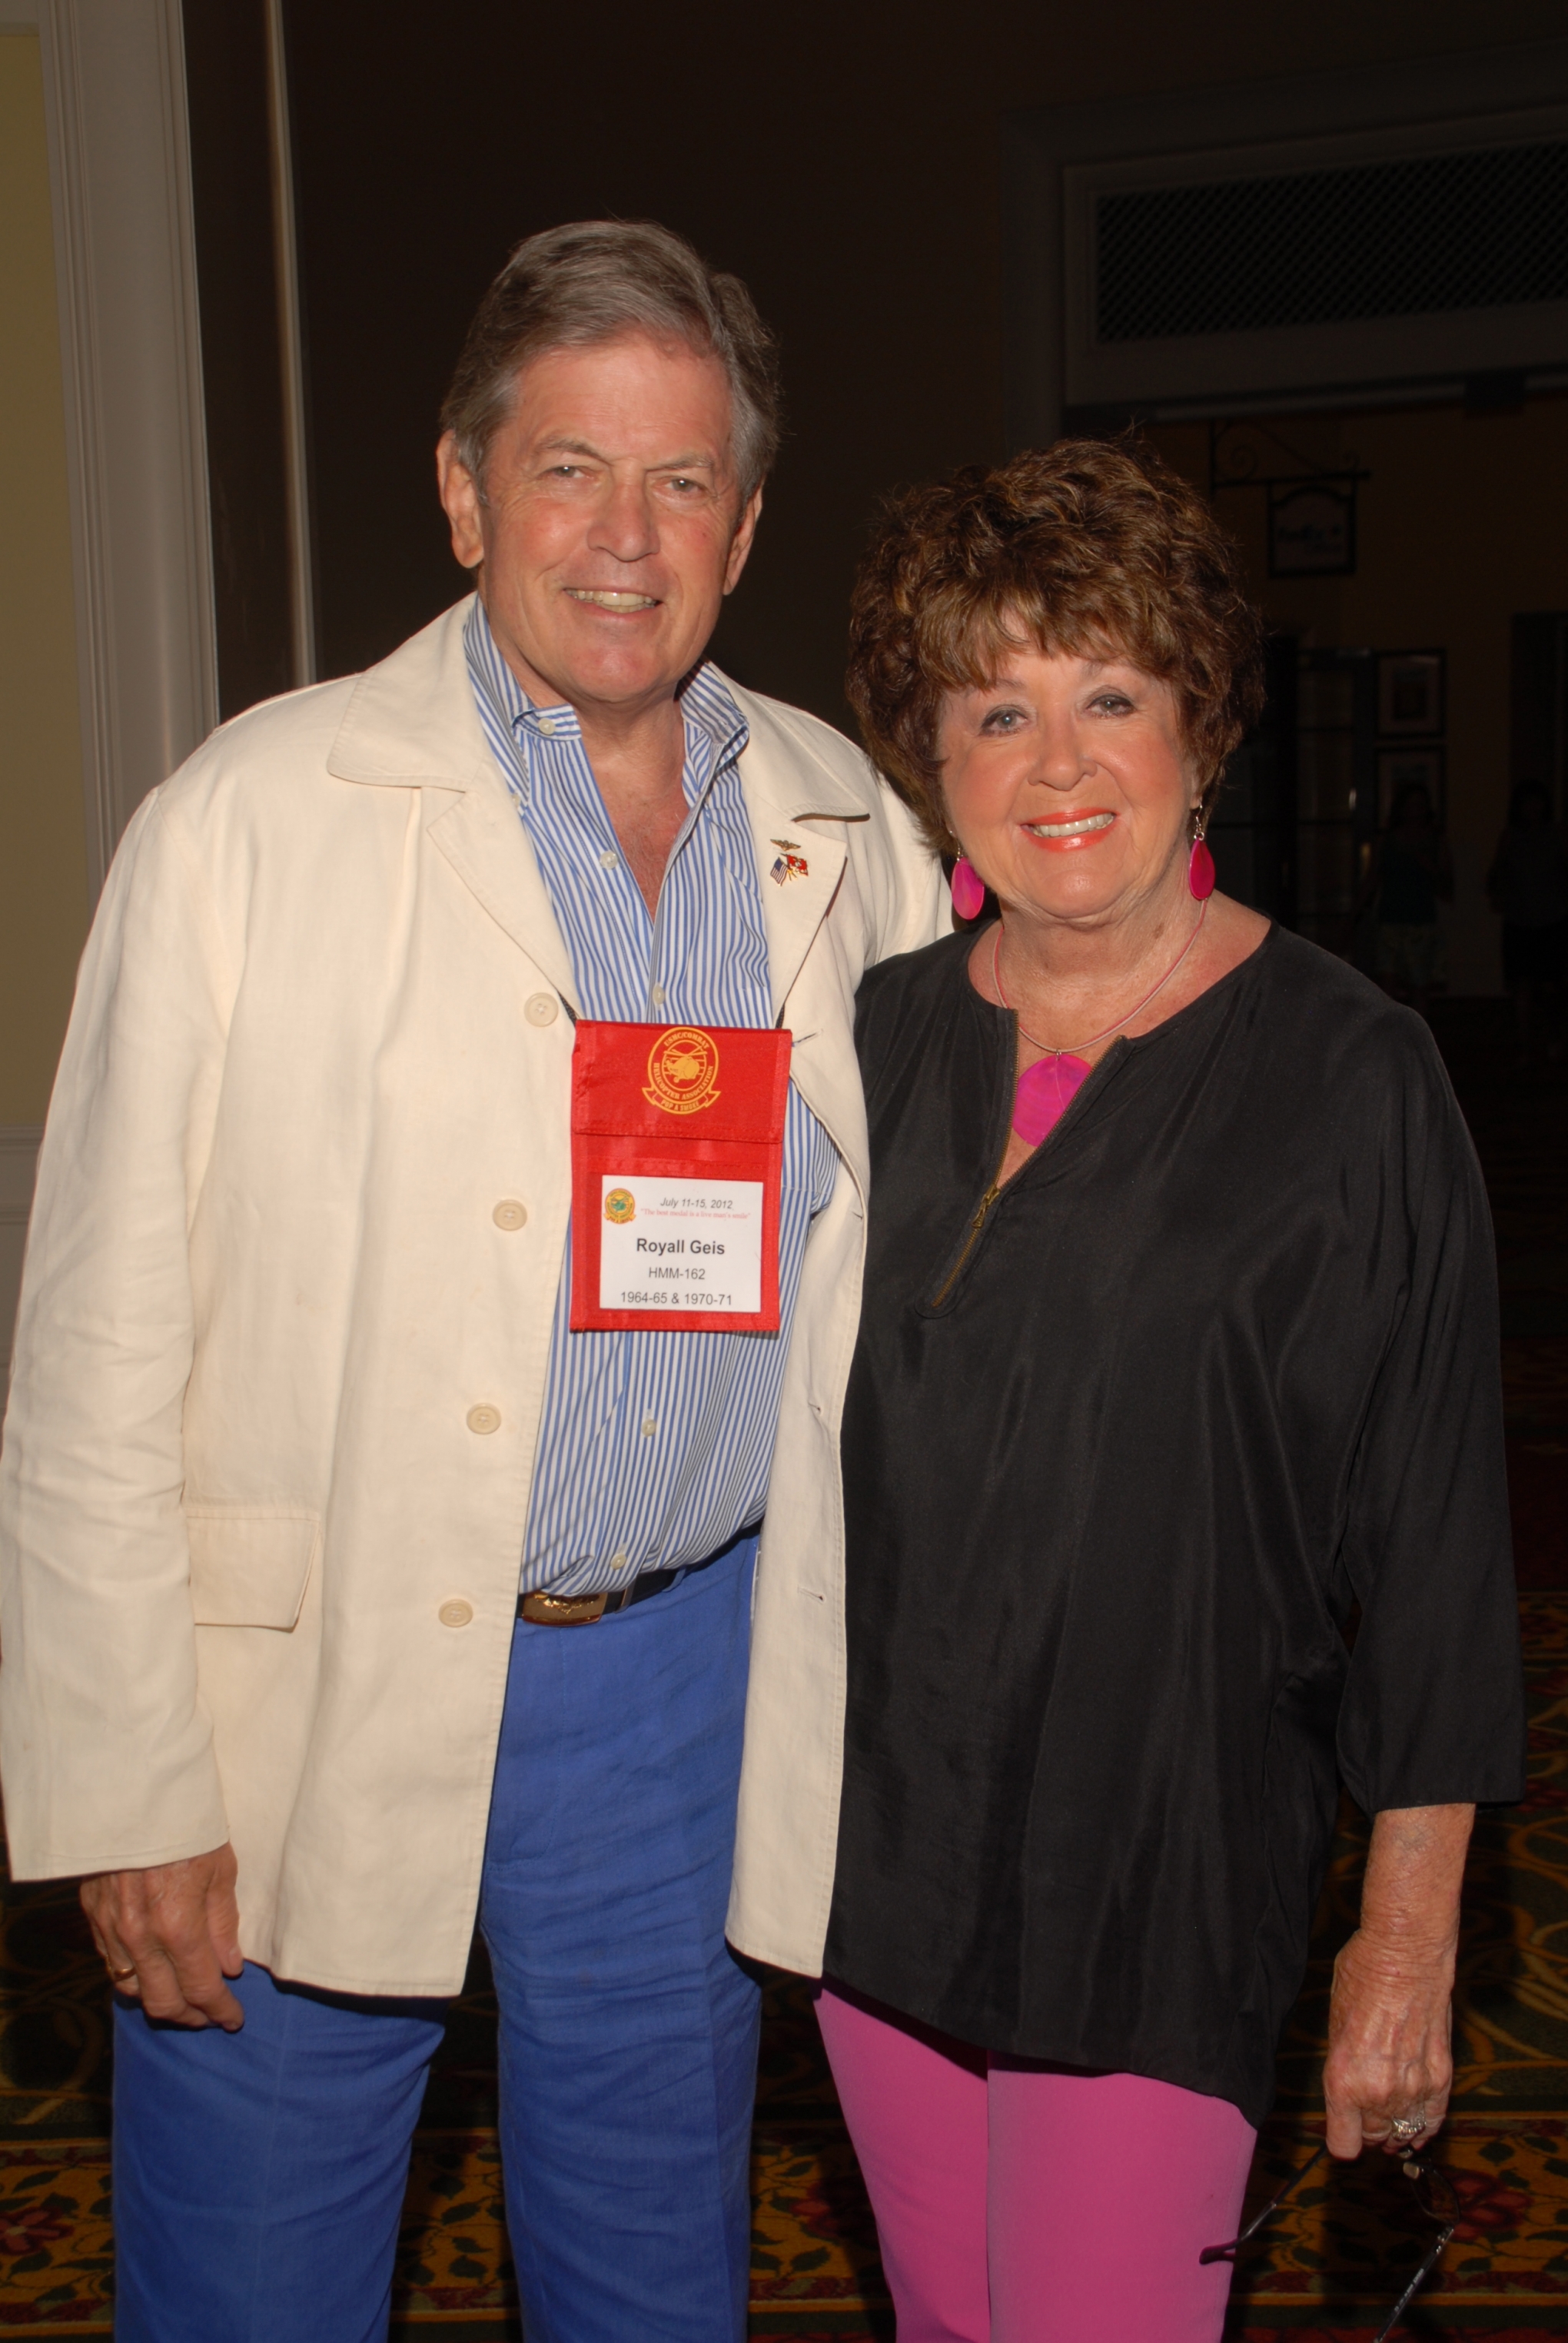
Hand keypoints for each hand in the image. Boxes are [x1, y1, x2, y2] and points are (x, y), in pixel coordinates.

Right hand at [81, 1842, 244, 2029]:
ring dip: (158, 2000)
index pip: (201, 1990)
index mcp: (179, 1927)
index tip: (233, 2018)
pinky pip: (110, 1963)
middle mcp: (140, 1939)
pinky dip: (133, 1974)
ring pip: (131, 1989)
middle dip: (190, 2017)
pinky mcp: (92, 1917)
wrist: (135, 1795)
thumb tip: (230, 1967)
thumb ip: (224, 1924)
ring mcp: (111, 1930)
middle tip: (210, 2016)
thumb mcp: (222, 1869)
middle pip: (162, 2004)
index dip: (220, 2010)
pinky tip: (151, 1969)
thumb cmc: (188, 1826)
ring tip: (181, 1998)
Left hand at [1323, 1925, 1453, 2156]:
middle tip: (1367, 2110)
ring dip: (1396, 2124)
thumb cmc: (1361, 1976)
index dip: (1342, 2138)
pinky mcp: (1442, 2078)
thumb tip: (1349, 2090)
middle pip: (1374, 2139)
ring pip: (1404, 2132)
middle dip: (1368, 2128)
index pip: (1343, 2145)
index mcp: (1343, 2080)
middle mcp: (1378, 2092)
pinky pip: (1433, 2120)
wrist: (1404, 1954)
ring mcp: (1413, 2088)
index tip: (1343, 2129)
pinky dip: (1424, 2124)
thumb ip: (1343, 2065)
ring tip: (1391, 2110)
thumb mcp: (1335, 2023)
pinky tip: (1417, 2121)